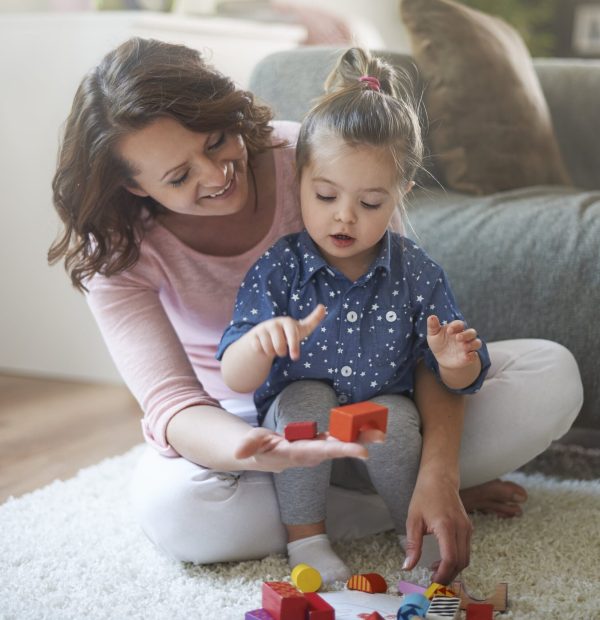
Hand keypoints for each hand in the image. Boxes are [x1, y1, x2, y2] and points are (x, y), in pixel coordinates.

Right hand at [234, 426, 383, 472]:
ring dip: (361, 437)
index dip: (342, 450)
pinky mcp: (320, 441)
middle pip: (338, 448)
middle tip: (380, 437)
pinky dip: (353, 430)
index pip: (322, 451)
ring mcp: (318, 448)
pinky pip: (339, 435)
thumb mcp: (250, 444)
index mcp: (298, 453)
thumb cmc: (257, 449)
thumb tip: (240, 451)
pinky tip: (368, 424)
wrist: (263, 455)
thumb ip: (248, 445)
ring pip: (342, 442)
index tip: (363, 452)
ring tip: (381, 431)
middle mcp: (312, 453)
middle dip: (358, 443)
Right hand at [250, 304, 325, 360]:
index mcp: (286, 321)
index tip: (295, 358)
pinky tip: (264, 346)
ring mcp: (262, 329)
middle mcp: (274, 323)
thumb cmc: (288, 333)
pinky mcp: (253, 335)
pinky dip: (262, 352)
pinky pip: (259, 349)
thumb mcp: (301, 328)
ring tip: (273, 347)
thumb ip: (313, 320)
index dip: (294, 346)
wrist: (266, 336)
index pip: (292, 334)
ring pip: (268, 349)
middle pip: (279, 347)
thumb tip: (323, 307)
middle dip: (281, 352)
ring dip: (272, 352)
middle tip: (282, 350)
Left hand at [402, 474, 472, 583]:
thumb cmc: (425, 495)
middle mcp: (461, 528)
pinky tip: (442, 559)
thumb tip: (407, 566)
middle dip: (448, 575)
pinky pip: (466, 549)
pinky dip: (457, 559)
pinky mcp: (468, 527)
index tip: (432, 582)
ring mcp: (467, 528)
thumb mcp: (413, 519)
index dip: (442, 574)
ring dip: (453, 569)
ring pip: (466, 558)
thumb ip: (412, 545)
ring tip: (435, 571)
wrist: (439, 478)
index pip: (450, 558)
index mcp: (446, 526)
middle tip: (433, 581)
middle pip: (461, 562)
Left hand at [427, 315, 481, 369]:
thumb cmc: (438, 342)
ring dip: (472, 344)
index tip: (448, 331)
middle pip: (472, 332)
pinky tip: (466, 356)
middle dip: (467, 334)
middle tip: (458, 338)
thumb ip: (433, 326)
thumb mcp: (433, 334)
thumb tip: (431, 317)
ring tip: (463, 346)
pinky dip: (472, 356)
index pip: (460, 324)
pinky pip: (474, 356)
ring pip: (477, 343)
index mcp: (456, 329)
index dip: (456, 326)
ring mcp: (467, 347)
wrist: (441, 358)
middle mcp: (464, 336)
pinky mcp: (469, 357)